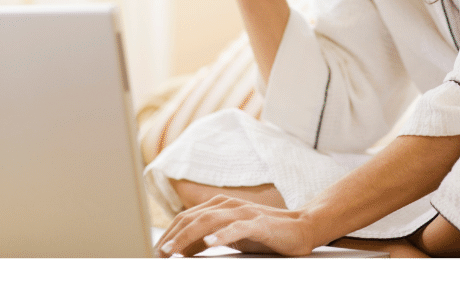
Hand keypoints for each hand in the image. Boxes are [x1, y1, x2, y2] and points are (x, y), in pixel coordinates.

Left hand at [154, 195, 319, 257]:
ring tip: (174, 250)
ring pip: (209, 221)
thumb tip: (183, 249)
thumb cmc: (265, 233)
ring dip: (188, 237)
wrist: (301, 227)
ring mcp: (244, 213)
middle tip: (160, 254)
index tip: (157, 251)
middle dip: (173, 237)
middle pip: (193, 218)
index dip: (169, 233)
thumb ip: (209, 238)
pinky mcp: (259, 224)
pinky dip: (221, 235)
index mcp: (220, 206)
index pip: (187, 217)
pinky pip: (237, 228)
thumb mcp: (232, 236)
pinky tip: (209, 243)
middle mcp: (229, 205)